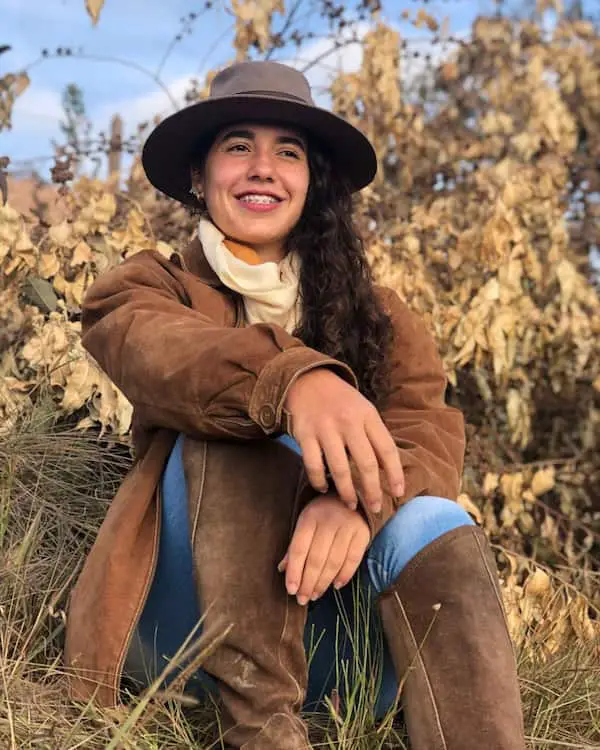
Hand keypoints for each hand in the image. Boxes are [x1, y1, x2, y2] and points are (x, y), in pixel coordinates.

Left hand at [278, 493, 370, 604]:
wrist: (352, 494)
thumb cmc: (323, 512)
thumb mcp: (306, 522)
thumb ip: (295, 546)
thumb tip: (283, 570)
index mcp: (310, 517)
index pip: (299, 549)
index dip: (294, 571)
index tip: (291, 590)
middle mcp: (328, 521)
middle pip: (316, 558)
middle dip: (308, 582)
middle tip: (303, 599)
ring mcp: (347, 526)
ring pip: (334, 561)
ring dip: (324, 582)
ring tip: (316, 595)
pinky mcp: (363, 533)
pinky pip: (353, 559)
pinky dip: (344, 575)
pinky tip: (336, 585)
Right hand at [284, 368, 403, 512]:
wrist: (308, 380)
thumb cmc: (342, 401)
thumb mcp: (363, 411)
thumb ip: (374, 436)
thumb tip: (387, 470)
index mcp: (368, 416)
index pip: (387, 449)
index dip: (395, 474)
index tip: (398, 493)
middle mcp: (348, 422)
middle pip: (366, 463)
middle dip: (373, 490)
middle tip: (376, 508)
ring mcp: (325, 428)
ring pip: (340, 468)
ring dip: (347, 491)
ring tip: (351, 504)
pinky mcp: (305, 434)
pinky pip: (313, 465)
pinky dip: (319, 480)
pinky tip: (323, 488)